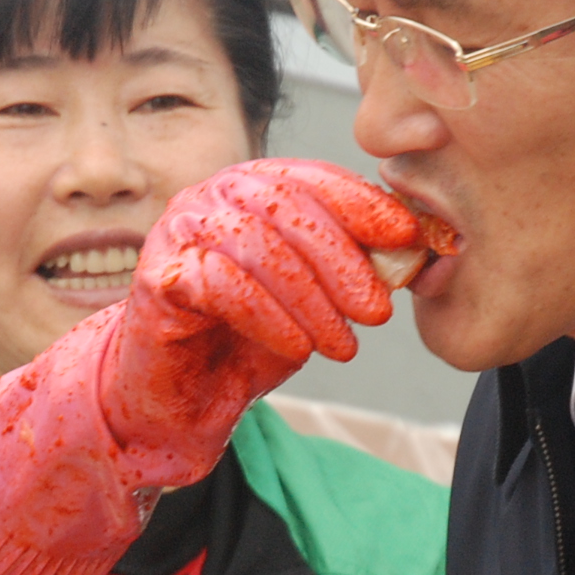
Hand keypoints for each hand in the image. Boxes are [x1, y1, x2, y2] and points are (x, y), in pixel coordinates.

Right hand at [102, 160, 426, 487]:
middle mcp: (213, 196)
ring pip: (257, 245)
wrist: (187, 395)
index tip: (408, 238)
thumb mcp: (317, 300)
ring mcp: (181, 230)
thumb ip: (355, 268)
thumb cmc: (250, 339)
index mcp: (254, 186)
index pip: (314, 178)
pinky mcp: (159, 274)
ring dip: (310, 298)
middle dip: (342, 260)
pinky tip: (299, 348)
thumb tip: (415, 250)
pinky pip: (222, 284)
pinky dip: (269, 317)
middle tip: (377, 311)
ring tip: (343, 344)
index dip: (364, 205)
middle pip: (287, 207)